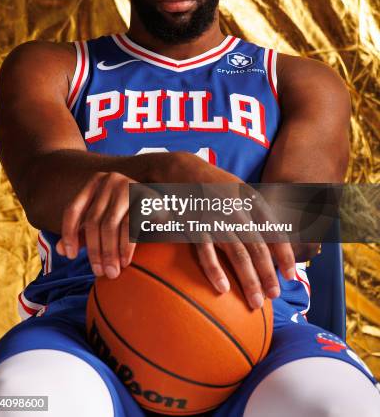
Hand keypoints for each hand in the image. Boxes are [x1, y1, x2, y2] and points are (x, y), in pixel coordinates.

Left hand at [56, 171, 137, 277]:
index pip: (72, 209)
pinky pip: (130, 227)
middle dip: (94, 251)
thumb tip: (60, 250)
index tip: (71, 256)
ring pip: (110, 226)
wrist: (161, 205)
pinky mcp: (145, 197)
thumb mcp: (102, 221)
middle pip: (93, 221)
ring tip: (112, 272)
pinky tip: (125, 262)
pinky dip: (125, 248)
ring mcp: (128, 186)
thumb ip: (82, 233)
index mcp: (94, 182)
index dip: (68, 234)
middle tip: (98, 273)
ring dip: (109, 253)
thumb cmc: (126, 214)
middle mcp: (110, 180)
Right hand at [189, 183, 295, 309]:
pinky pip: (206, 252)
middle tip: (274, 296)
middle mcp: (236, 208)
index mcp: (250, 199)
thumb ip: (256, 213)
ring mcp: (215, 217)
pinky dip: (215, 270)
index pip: (274, 230)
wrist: (181, 170)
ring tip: (256, 302)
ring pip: (236, 252)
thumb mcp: (240, 191)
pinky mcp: (194, 224)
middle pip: (257, 246)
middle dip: (268, 274)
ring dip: (248, 280)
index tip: (291, 275)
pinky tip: (224, 289)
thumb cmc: (215, 185)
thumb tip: (278, 240)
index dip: (284, 254)